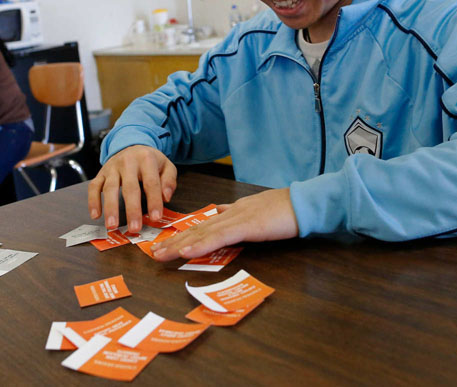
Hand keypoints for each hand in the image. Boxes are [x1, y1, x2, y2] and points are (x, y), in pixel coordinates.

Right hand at [87, 145, 176, 233]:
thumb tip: (166, 197)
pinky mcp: (101, 173)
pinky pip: (94, 186)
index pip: (151, 182)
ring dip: (110, 208)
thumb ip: (169, 181)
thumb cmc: (150, 161)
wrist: (130, 144)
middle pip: (130, 187)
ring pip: (109, 188)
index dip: (154, 201)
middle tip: (134, 228)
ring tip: (112, 226)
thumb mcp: (166, 166)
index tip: (156, 218)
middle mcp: (128, 162)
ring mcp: (112, 167)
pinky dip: (93, 201)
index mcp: (146, 159)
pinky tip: (95, 215)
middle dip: (132, 209)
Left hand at [151, 187, 298, 261]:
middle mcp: (230, 213)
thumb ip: (237, 214)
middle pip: (197, 229)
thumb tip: (219, 212)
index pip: (203, 226)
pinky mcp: (245, 226)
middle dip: (174, 241)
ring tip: (160, 254)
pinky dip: (200, 245)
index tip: (166, 243)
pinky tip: (186, 251)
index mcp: (233, 212)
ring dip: (179, 245)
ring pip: (202, 234)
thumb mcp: (256, 211)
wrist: (303, 203)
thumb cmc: (285, 210)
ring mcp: (236, 219)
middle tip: (153, 252)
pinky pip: (219, 237)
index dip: (183, 235)